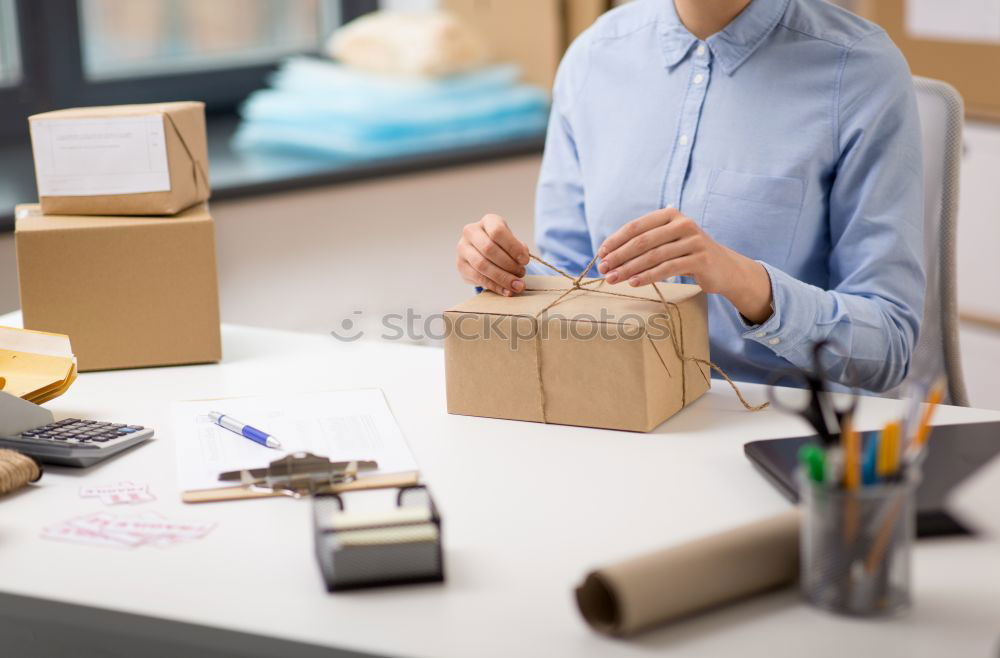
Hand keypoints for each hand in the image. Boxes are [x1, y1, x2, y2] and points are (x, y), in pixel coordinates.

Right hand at [456, 214, 530, 296]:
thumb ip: (518, 248)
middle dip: (508, 264)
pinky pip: (478, 278)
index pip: (498, 231)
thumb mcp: (511, 241)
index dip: (513, 247)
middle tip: (521, 274)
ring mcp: (463, 248)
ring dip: (502, 277)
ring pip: (482, 265)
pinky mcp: (460, 265)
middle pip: (489, 248)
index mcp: (488, 221)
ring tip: (516, 285)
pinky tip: (506, 291)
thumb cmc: (501, 245)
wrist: (482, 252)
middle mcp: (471, 232)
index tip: (525, 260)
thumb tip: (521, 260)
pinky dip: (495, 286)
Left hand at [596, 208, 773, 323]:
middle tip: (604, 270)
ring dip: (629, 269)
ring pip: (653, 256)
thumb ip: (644, 242)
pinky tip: (634, 283)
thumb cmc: (687, 255)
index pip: (636, 226)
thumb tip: (608, 254)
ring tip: (613, 279)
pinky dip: (648, 276)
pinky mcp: (700, 258)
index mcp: (670, 215)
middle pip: (642, 241)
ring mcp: (693, 240)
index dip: (616, 240)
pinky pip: (668, 268)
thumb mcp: (667, 242)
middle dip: (619, 256)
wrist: (724, 268)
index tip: (601, 254)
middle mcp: (682, 223)